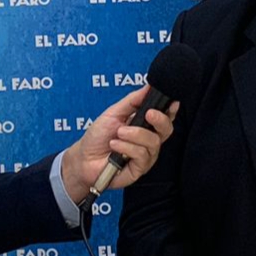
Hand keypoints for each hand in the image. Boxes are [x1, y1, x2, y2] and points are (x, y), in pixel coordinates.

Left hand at [62, 86, 176, 200]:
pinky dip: (127, 147)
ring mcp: (146, 156)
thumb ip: (132, 100)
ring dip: (134, 135)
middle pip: (167, 129)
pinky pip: (142, 155)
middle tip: (148, 113)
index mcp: (145, 126)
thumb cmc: (98, 136)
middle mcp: (148, 141)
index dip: (171, 110)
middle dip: (160, 120)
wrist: (83, 157)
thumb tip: (148, 87)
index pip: (165, 117)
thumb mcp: (114, 113)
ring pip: (153, 142)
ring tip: (118, 134)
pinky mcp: (139, 169)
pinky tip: (115, 146)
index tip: (172, 103)